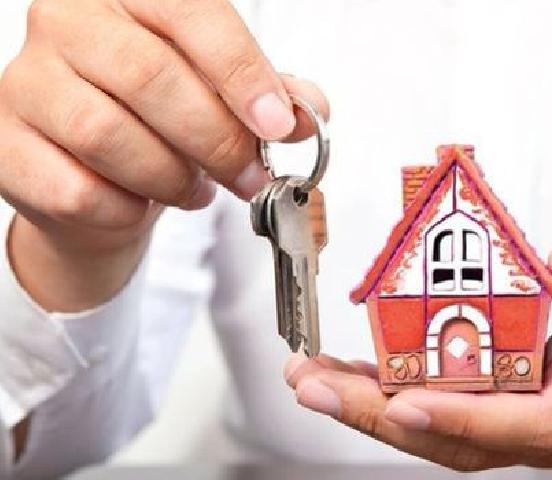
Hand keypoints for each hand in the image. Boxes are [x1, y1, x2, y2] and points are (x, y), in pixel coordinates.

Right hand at [0, 0, 328, 310]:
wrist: (92, 173)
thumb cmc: (158, 120)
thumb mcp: (220, 96)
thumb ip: (267, 97)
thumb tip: (309, 111)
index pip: (190, 13)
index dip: (241, 72)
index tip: (277, 125)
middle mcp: (66, 22)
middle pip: (148, 77)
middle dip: (216, 139)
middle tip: (250, 177)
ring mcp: (26, 80)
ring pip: (108, 135)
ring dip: (171, 177)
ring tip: (196, 190)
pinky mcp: (5, 144)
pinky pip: (76, 189)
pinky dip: (126, 209)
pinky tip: (141, 203)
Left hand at [285, 201, 551, 470]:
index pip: (531, 422)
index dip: (466, 419)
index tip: (405, 402)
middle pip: (464, 441)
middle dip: (384, 419)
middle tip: (316, 384)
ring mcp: (528, 419)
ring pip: (443, 434)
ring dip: (373, 410)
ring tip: (312, 377)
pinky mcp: (507, 407)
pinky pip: (444, 412)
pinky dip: (392, 395)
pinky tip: (350, 373)